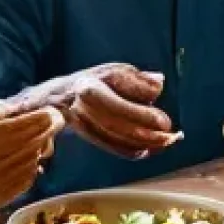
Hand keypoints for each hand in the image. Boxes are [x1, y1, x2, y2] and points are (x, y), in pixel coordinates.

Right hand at [0, 103, 64, 220]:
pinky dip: (33, 167)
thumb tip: (13, 108)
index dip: (35, 120)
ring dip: (40, 149)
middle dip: (45, 131)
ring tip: (44, 138)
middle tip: (56, 122)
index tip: (49, 113)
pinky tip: (32, 158)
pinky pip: (26, 179)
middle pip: (26, 144)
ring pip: (29, 161)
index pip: (14, 128)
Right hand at [7, 63, 180, 158]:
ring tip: (164, 143)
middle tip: (169, 134)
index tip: (163, 118)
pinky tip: (146, 151)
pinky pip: (107, 144)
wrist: (54, 98)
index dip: (142, 103)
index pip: (119, 91)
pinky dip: (128, 150)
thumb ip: (138, 79)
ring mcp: (79, 118)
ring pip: (112, 134)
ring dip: (141, 141)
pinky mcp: (82, 133)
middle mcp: (82, 100)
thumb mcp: (113, 73)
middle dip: (144, 129)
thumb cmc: (93, 83)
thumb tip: (159, 82)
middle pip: (115, 118)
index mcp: (92, 81)